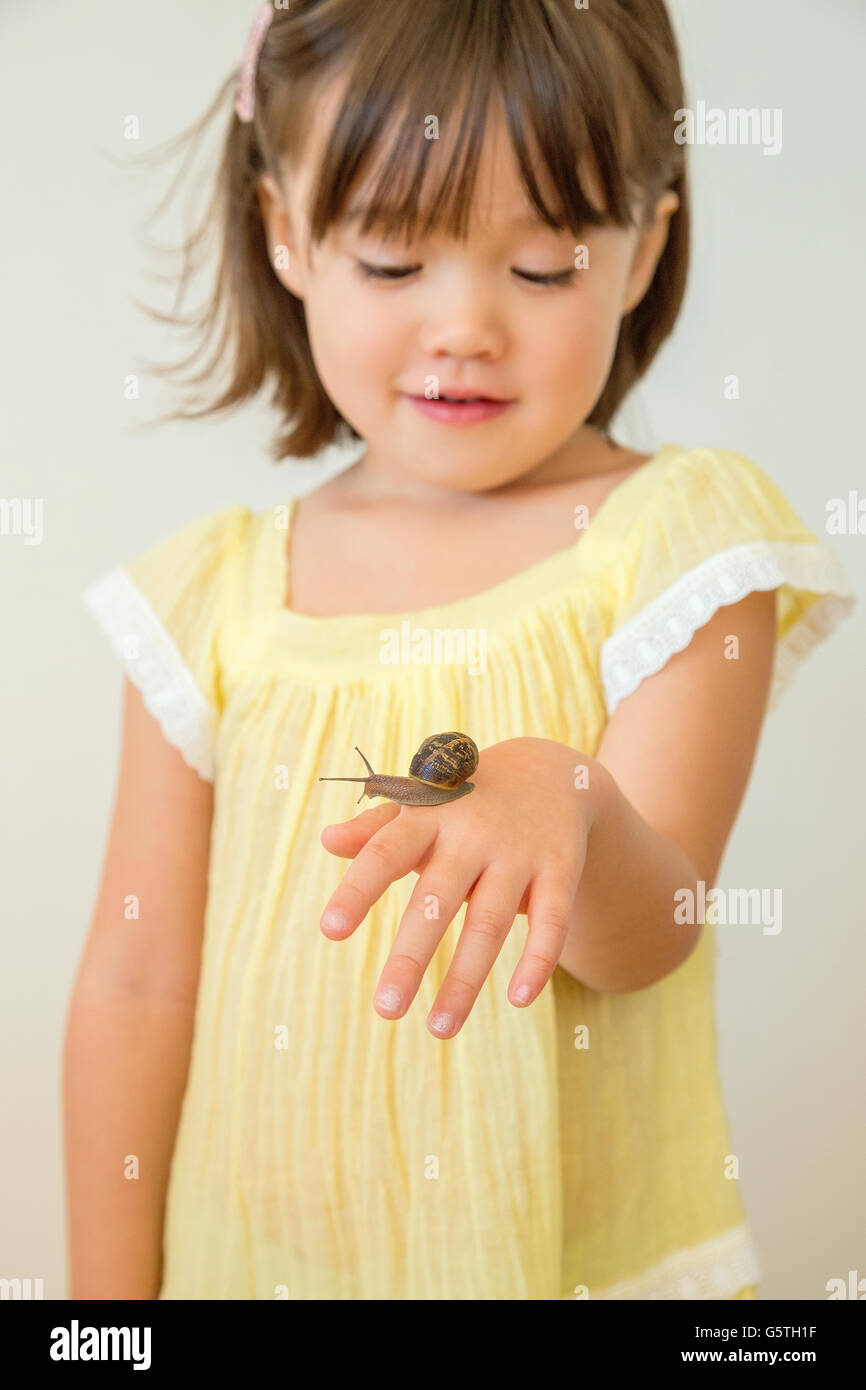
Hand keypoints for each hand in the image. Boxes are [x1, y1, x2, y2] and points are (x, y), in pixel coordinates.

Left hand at [319, 738, 601, 1038]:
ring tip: (439, 1029)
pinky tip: (518, 999)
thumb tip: (327, 840)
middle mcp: (472, 834)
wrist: (551, 773)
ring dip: (465, 979)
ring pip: (490, 922)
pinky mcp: (561, 869)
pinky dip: (537, 960)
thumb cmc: (467, 802)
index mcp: (430, 816)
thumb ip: (376, 830)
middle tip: (385, 1010)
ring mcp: (518, 853)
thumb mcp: (424, 806)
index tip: (329, 930)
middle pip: (437, 899)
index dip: (359, 890)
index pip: (386, 853)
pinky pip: (551, 920)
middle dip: (411, 955)